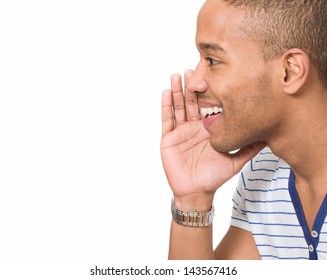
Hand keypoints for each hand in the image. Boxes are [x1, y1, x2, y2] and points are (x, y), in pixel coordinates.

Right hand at [161, 70, 265, 208]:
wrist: (196, 191)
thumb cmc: (213, 176)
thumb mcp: (235, 160)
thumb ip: (249, 148)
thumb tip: (268, 137)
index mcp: (208, 128)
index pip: (208, 106)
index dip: (208, 92)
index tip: (211, 77)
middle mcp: (194, 126)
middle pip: (191, 102)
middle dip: (191, 87)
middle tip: (192, 70)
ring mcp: (180, 131)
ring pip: (178, 107)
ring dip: (177, 91)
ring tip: (177, 76)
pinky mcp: (168, 138)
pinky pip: (167, 120)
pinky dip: (166, 106)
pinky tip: (167, 92)